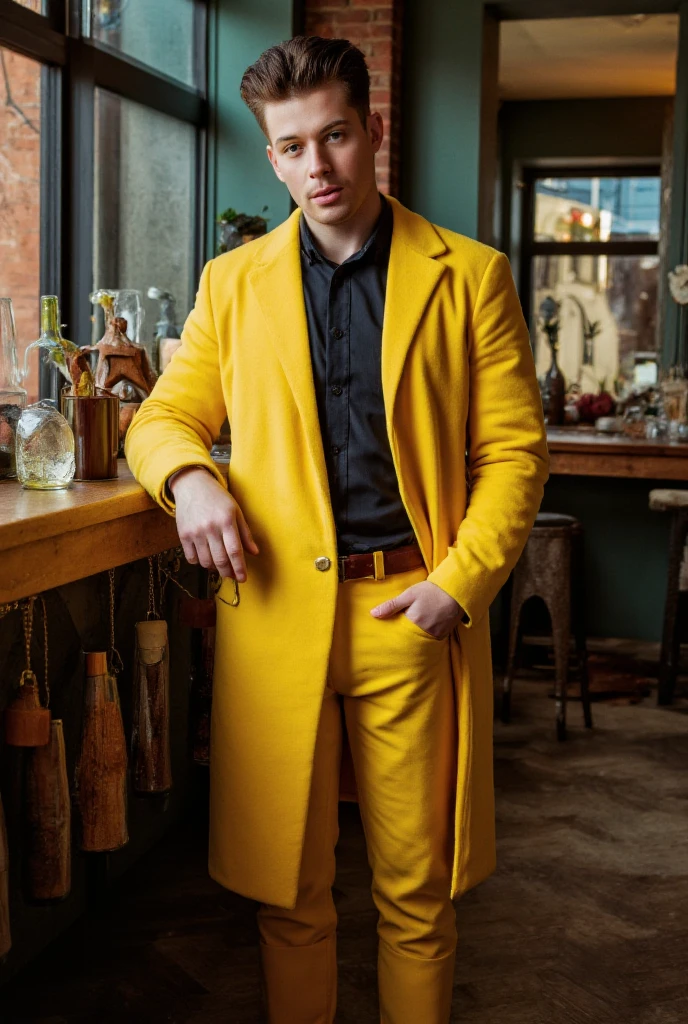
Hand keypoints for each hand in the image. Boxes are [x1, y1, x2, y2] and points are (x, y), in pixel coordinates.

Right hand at [169, 466, 258, 580]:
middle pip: (220, 560)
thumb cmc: (218, 498)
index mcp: (226, 521)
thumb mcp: (236, 510)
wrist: (192, 485)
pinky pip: (192, 558)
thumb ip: (245, 533)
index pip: (235, 551)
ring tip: (220, 565)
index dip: (240, 568)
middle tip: (232, 576)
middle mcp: (210, 527)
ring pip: (206, 562)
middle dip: (228, 573)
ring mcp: (195, 532)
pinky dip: (200, 562)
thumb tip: (254, 552)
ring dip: (214, 568)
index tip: (243, 578)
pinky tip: (206, 557)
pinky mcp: (183, 535)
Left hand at [370, 580, 462, 638]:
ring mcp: (434, 635)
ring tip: (416, 624)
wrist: (455, 591)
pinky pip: (430, 639)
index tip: (391, 626)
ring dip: (415, 634)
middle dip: (404, 633)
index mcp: (413, 621)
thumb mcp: (409, 594)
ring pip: (419, 639)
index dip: (394, 628)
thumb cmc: (431, 591)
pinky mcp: (442, 636)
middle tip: (405, 624)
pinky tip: (426, 626)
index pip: (397, 631)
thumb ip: (391, 605)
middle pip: (408, 637)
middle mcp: (424, 631)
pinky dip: (426, 635)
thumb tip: (373, 614)